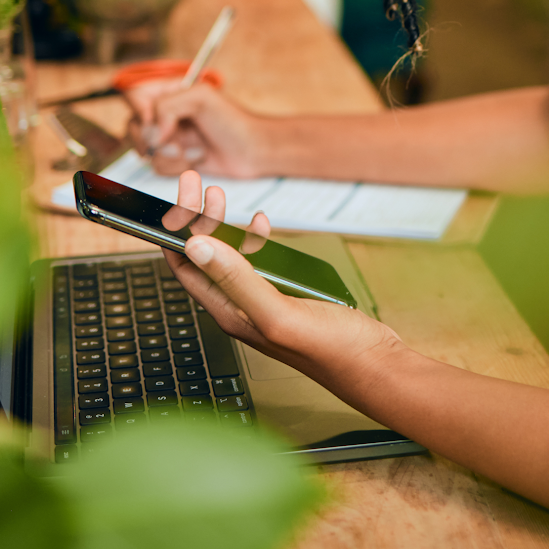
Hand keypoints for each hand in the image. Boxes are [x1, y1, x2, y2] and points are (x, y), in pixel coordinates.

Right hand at [125, 79, 265, 177]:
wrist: (252, 151)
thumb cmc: (233, 121)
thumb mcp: (201, 98)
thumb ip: (168, 106)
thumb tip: (152, 131)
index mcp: (169, 90)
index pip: (134, 94)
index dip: (140, 110)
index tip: (153, 121)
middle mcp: (164, 113)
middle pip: (132, 125)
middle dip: (156, 139)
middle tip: (175, 142)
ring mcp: (167, 137)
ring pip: (144, 150)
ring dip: (171, 155)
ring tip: (195, 151)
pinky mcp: (173, 159)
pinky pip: (157, 166)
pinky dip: (177, 167)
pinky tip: (198, 158)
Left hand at [161, 171, 404, 394]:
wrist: (374, 365)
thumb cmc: (331, 351)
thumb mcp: (279, 312)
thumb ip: (238, 280)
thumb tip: (195, 247)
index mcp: (229, 313)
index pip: (184, 268)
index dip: (173, 232)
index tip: (177, 199)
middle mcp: (240, 307)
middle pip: (202, 256)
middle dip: (194, 218)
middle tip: (194, 183)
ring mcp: (262, 300)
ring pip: (228, 255)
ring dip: (220, 224)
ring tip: (220, 196)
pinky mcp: (285, 294)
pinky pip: (258, 262)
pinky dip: (255, 239)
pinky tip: (262, 225)